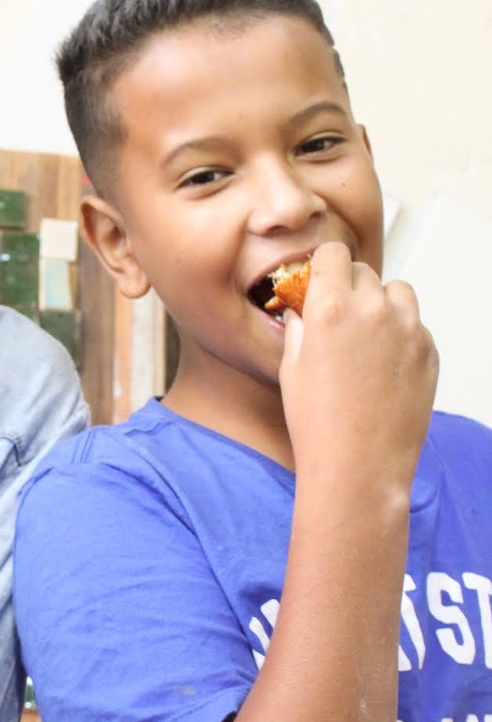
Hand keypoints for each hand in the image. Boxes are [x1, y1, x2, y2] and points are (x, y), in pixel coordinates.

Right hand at [278, 241, 437, 493]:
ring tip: (367, 336)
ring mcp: (407, 330)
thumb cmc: (319, 425)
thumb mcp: (291, 369)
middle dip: (350, 287)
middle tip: (340, 316)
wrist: (359, 466)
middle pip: (364, 272)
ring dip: (382, 304)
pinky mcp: (429, 351)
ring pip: (398, 293)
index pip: (333, 254)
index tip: (323, 276)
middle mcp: (372, 311)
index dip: (325, 265)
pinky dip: (401, 333)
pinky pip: (416, 325)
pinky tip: (384, 365)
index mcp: (330, 308)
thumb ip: (299, 328)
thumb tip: (304, 313)